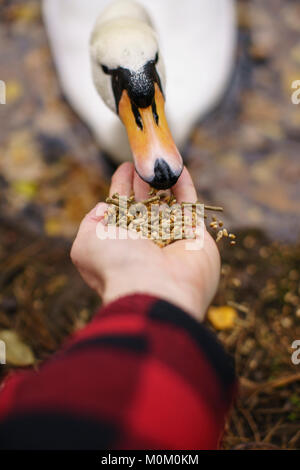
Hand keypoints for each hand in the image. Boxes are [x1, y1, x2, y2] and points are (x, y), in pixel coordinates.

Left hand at [71, 163, 219, 321]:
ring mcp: (171, 237)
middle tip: (142, 159)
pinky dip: (184, 185)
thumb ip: (91, 223)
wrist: (155, 288)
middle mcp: (146, 241)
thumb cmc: (116, 266)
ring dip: (163, 180)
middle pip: (145, 204)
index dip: (122, 187)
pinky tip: (177, 167)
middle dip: (143, 182)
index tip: (124, 167)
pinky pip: (190, 204)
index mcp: (121, 243)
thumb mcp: (86, 244)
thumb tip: (106, 208)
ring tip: (158, 158)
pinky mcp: (195, 234)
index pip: (121, 209)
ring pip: (168, 202)